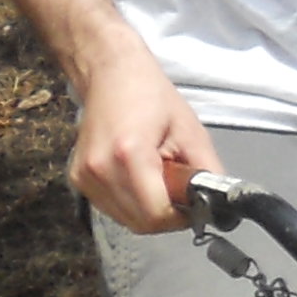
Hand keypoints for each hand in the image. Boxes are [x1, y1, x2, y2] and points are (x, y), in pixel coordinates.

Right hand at [66, 50, 220, 233]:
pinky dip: (132, 204)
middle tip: (179, 192)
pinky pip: (112, 208)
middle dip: (167, 216)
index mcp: (128, 154)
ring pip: (126, 220)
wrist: (110, 74)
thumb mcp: (192, 133)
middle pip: (141, 223)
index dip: (181, 217)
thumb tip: (219, 206)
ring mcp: (83, 176)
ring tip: (159, 180)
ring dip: (149, 211)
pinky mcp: (77, 178)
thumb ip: (207, 174)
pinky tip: (141, 180)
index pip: (157, 214)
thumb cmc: (152, 97)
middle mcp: (99, 169)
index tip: (193, 204)